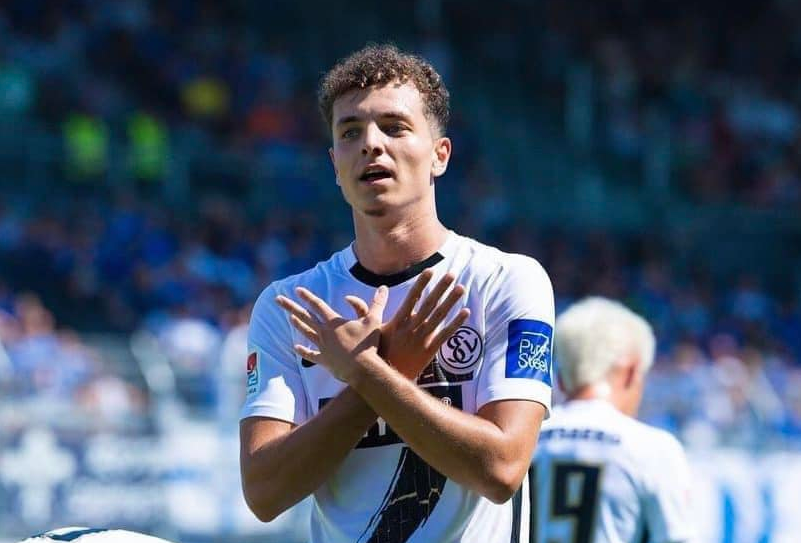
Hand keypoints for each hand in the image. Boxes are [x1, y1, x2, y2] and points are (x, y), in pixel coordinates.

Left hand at [276, 285, 387, 382]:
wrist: (363, 370)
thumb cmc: (368, 344)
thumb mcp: (374, 320)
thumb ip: (377, 303)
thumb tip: (384, 287)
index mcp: (334, 322)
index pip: (318, 305)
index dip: (307, 296)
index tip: (297, 290)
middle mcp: (324, 333)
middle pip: (304, 317)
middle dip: (290, 306)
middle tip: (278, 299)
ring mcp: (323, 347)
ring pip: (306, 333)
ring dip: (297, 324)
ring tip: (289, 318)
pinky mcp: (324, 360)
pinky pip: (311, 354)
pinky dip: (303, 351)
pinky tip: (295, 347)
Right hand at [346, 269, 469, 378]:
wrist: (383, 378)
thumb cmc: (374, 353)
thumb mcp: (369, 331)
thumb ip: (362, 311)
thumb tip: (349, 298)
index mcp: (399, 320)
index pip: (412, 298)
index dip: (422, 284)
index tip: (430, 271)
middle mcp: (412, 327)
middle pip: (429, 303)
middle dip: (440, 288)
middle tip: (452, 274)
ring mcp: (422, 338)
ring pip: (440, 316)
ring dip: (451, 301)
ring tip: (461, 288)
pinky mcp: (430, 349)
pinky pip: (445, 334)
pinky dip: (456, 324)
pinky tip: (465, 312)